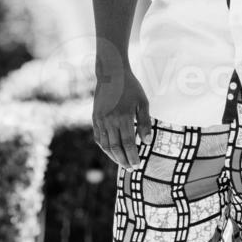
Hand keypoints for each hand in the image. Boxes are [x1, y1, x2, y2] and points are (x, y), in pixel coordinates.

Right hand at [91, 47, 150, 169]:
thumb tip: (146, 142)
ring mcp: (100, 120)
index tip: (137, 165)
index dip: (132, 157)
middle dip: (123, 161)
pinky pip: (98, 138)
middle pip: (116, 148)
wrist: (111, 73)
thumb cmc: (130, 87)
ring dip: (114, 157)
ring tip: (122, 163)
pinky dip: (104, 147)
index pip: (128, 143)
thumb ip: (144, 123)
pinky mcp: (95, 118)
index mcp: (123, 117)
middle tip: (131, 169)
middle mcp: (110, 121)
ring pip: (105, 145)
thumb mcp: (142, 102)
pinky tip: (111, 152)